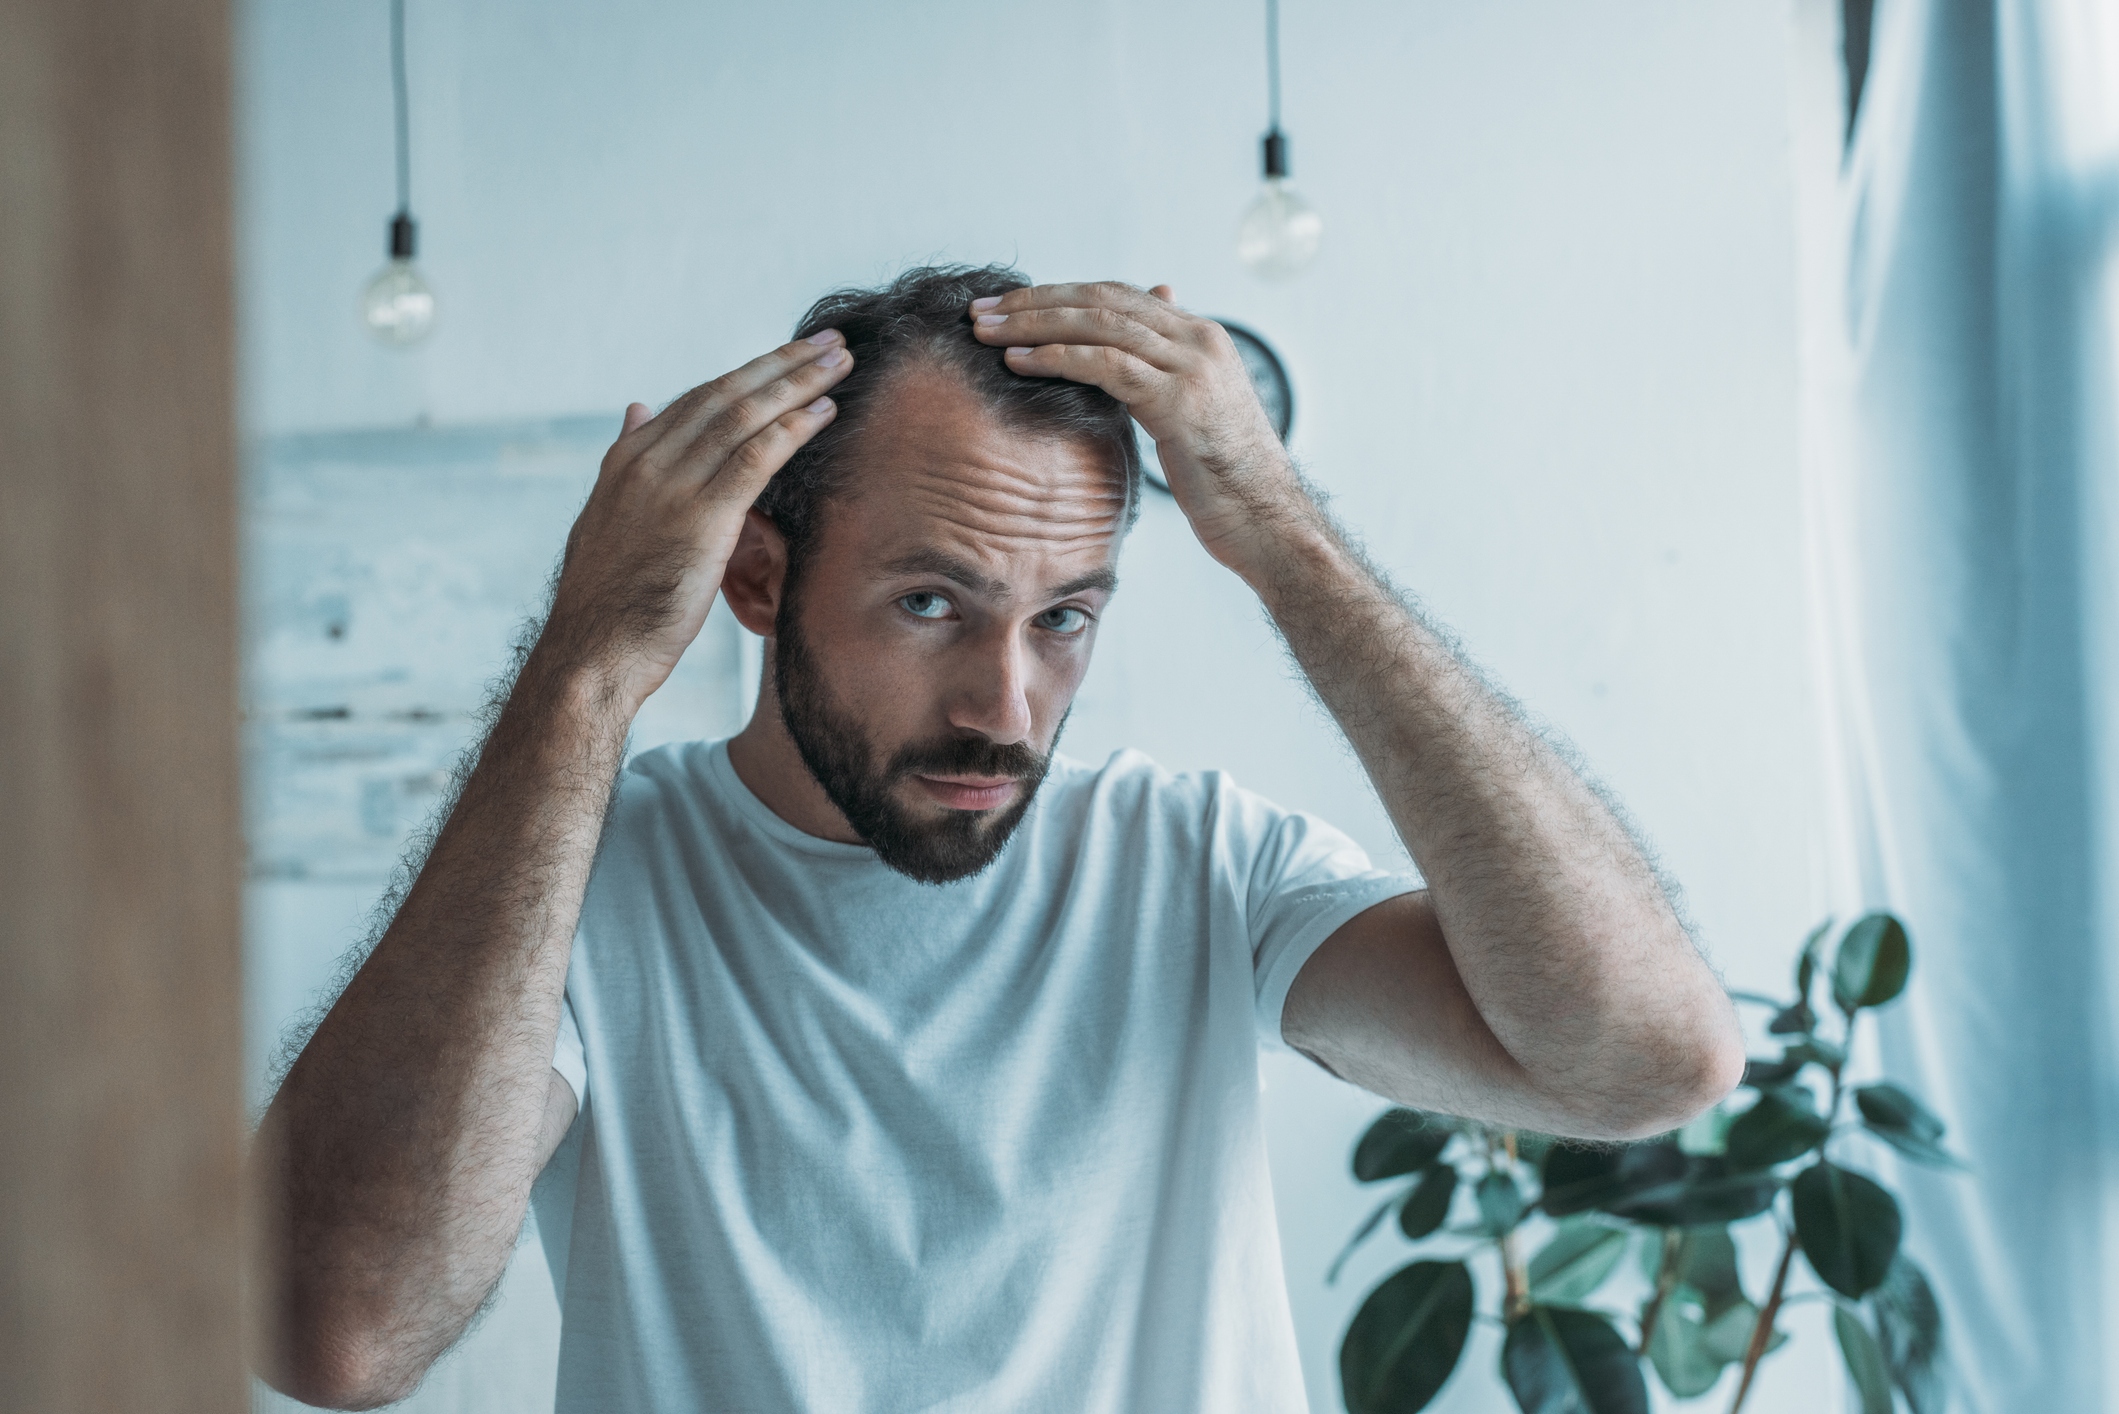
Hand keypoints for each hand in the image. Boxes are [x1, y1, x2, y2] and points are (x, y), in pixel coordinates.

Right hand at [541, 332, 853, 712]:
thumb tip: (636, 409)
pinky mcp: (701, 517)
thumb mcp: (608, 519)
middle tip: (828, 341)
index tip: (787, 357)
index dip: (748, 375)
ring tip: (840, 362)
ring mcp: (671, 486)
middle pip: (725, 395)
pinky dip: (793, 428)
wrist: (591, 652)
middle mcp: (646, 462)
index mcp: (626, 460)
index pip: (697, 401)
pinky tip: (825, 411)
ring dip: (798, 384)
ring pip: (745, 416)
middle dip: (781, 364)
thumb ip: (628, 461)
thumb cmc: (607, 602)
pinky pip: (756, 458)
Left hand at [968, 282, 1308, 575]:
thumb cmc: (1226, 481)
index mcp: (1199, 337)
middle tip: (982, 309)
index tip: (1008, 305)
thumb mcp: (1191, 416)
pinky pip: (1105, 364)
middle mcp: (1199, 339)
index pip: (1116, 295)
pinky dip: (1056, 357)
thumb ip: (1161, 377)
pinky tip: (1017, 362)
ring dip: (1034, 323)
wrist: (1269, 522)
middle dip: (1035, 301)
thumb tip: (1125, 364)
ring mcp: (1192, 366)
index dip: (1058, 295)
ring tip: (986, 330)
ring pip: (1098, 323)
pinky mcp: (1181, 400)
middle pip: (1101, 299)